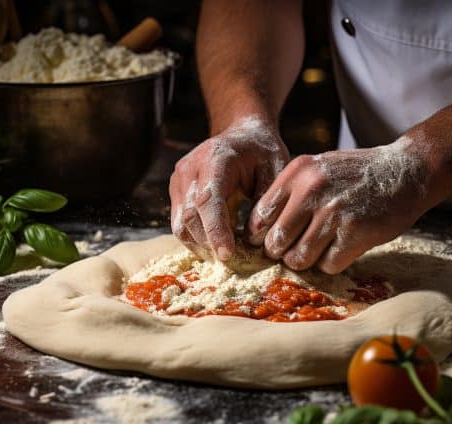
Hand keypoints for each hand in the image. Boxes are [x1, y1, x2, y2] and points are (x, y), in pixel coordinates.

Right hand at [169, 116, 287, 259]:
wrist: (243, 134)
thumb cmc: (262, 152)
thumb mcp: (276, 169)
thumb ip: (266, 201)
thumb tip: (254, 237)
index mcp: (216, 158)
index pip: (208, 200)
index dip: (215, 230)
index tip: (228, 254)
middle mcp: (190, 169)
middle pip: (190, 217)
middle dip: (210, 244)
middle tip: (236, 261)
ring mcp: (179, 180)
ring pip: (181, 225)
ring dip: (202, 245)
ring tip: (227, 255)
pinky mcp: (176, 191)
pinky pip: (180, 223)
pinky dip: (197, 239)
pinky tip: (217, 244)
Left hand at [246, 137, 429, 273]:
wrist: (406, 171)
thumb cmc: (356, 174)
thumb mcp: (317, 169)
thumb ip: (289, 193)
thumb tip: (258, 231)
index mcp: (297, 173)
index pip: (259, 216)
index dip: (260, 236)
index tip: (271, 241)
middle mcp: (311, 190)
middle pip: (276, 242)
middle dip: (282, 252)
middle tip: (295, 250)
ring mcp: (334, 211)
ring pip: (299, 258)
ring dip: (307, 261)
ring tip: (319, 250)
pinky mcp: (355, 232)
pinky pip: (328, 264)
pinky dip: (331, 263)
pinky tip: (341, 248)